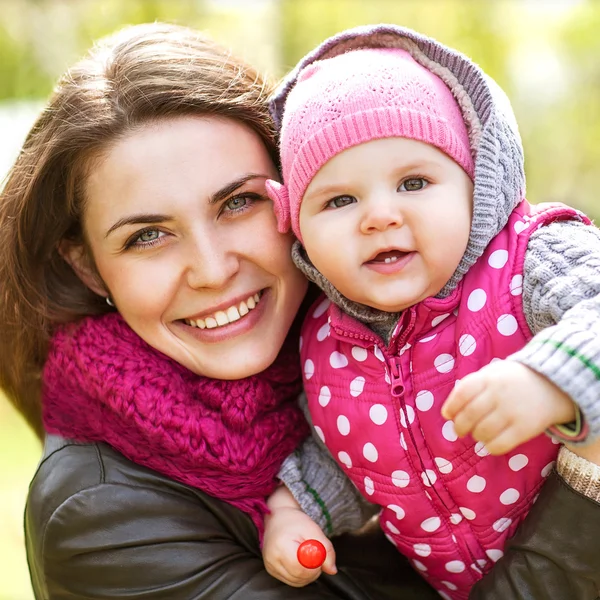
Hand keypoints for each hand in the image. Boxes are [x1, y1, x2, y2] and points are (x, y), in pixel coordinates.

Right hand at [263, 485, 335, 586]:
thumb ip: (326, 549)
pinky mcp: (271, 571)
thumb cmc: (294, 522)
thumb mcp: (314, 529)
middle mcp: (272, 560)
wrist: (277, 517)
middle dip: (313, 571)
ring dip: (307, 574)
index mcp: (281, 547)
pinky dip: (299, 574)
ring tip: (307, 557)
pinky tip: (300, 562)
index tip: (318, 554)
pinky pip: (291, 580)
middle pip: (299, 578)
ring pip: (296, 582)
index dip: (315, 565)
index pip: (302, 569)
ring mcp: (271, 567)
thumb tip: (332, 570)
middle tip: (315, 555)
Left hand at [441, 360, 575, 454]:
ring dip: (475, 436)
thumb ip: (473, 386)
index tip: (448, 415)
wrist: (553, 385)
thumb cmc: (514, 379)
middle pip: (469, 416)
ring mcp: (512, 412)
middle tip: (460, 430)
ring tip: (478, 434)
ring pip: (482, 432)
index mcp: (488, 378)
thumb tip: (450, 410)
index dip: (451, 407)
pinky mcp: (525, 429)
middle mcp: (498, 394)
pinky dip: (490, 447)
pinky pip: (500, 445)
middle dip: (459, 426)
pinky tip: (490, 443)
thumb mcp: (493, 372)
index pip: (461, 394)